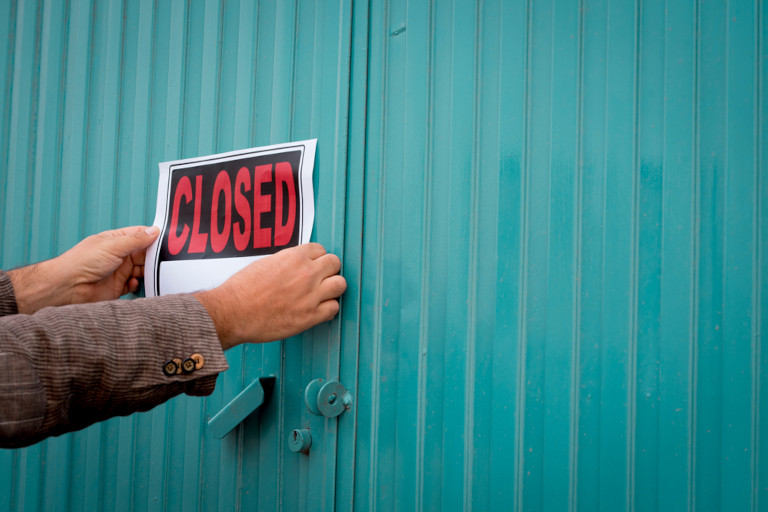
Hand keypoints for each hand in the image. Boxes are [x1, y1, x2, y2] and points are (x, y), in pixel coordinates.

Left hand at [9, 226, 159, 312]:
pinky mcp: (117, 287)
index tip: (167, 239)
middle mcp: (118, 255)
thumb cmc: (82, 262)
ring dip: (146, 271)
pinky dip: (136, 284)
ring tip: (150, 271)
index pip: (139, 235)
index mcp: (116, 240)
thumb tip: (154, 231)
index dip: (152, 236)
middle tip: (164, 258)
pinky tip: (132, 283)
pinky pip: (134, 285)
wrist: (68, 287)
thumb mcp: (113, 246)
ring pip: (141, 270)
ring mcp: (118, 271)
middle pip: (143, 253)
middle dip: (152, 256)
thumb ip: (136, 240)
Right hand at [194, 243, 346, 348]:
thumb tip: (297, 264)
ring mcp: (311, 295)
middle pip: (335, 263)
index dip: (316, 258)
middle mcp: (306, 274)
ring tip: (322, 293)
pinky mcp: (310, 316)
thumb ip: (287, 261)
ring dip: (332, 288)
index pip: (320, 249)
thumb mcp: (265, 262)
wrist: (233, 312)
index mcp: (294, 257)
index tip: (312, 265)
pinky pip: (334, 308)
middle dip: (328, 270)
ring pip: (340, 284)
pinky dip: (328, 309)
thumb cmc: (243, 290)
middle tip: (320, 278)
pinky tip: (318, 309)